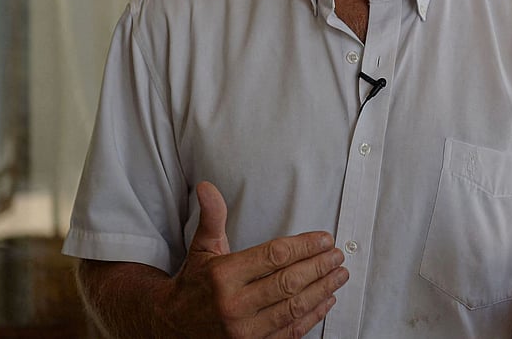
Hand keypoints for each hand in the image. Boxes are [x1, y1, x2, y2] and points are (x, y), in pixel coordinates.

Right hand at [162, 181, 348, 337]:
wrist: (173, 326)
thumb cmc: (194, 283)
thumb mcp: (201, 248)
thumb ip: (211, 217)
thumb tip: (207, 187)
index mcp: (223, 276)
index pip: (274, 256)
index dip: (304, 246)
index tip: (324, 239)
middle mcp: (234, 305)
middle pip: (288, 282)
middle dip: (319, 267)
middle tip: (338, 256)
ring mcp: (244, 331)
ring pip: (294, 308)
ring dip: (322, 290)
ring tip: (339, 275)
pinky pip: (291, 332)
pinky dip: (313, 316)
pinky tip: (327, 301)